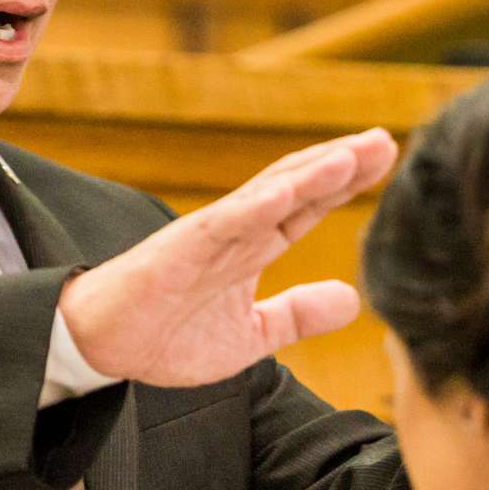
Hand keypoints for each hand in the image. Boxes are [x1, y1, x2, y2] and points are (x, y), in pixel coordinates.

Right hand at [59, 128, 397, 386]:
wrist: (103, 348)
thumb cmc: (168, 336)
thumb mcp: (252, 336)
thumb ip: (298, 314)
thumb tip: (352, 299)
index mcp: (252, 250)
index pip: (308, 208)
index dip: (346, 184)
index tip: (385, 159)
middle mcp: (236, 233)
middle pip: (296, 187)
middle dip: (341, 164)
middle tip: (385, 141)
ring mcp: (209, 237)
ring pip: (266, 195)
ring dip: (309, 174)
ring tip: (351, 155)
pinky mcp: (180, 250)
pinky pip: (223, 223)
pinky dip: (256, 204)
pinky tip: (289, 190)